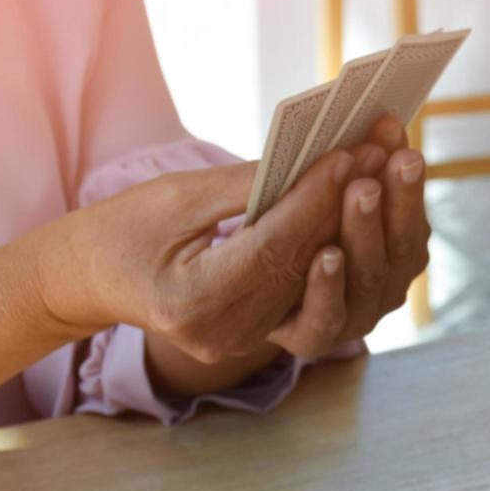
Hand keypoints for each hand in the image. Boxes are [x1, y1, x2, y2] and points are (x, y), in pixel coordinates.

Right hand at [51, 118, 427, 366]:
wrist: (96, 280)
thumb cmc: (124, 230)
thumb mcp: (176, 196)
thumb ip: (248, 185)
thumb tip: (322, 158)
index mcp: (194, 303)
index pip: (273, 249)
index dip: (317, 200)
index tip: (352, 153)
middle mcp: (230, 334)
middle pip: (310, 268)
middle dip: (352, 205)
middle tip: (385, 150)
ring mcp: (253, 340)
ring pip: (332, 284)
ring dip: (369, 224)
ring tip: (393, 167)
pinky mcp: (271, 332)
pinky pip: (327, 290)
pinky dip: (354, 243)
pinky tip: (380, 199)